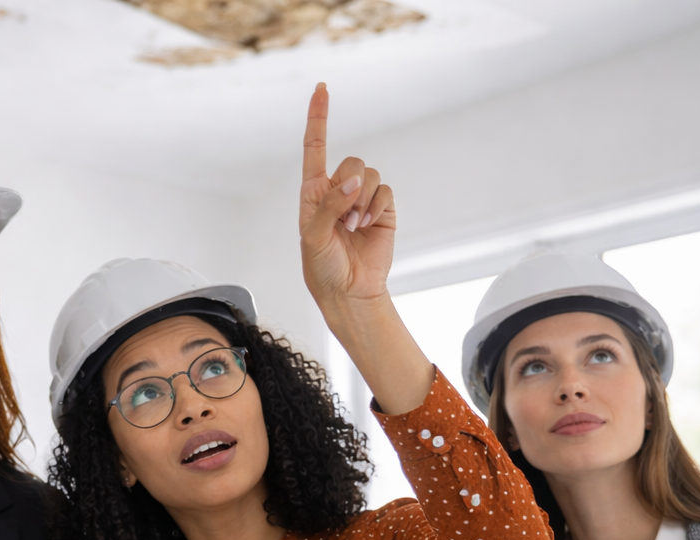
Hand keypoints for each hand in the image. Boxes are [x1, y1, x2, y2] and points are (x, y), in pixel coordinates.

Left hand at [298, 82, 394, 315]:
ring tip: (355, 227)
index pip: (315, 148)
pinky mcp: (383, 210)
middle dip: (351, 188)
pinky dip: (378, 207)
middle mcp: (337, 191)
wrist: (349, 291)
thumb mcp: (313, 237)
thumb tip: (353, 182)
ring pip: (371, 175)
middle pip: (353, 162)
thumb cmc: (322, 267)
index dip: (318, 117)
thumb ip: (329, 206)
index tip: (322, 87)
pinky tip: (369, 226)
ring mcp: (361, 199)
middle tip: (345, 219)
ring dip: (364, 201)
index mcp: (313, 192)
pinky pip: (386, 190)